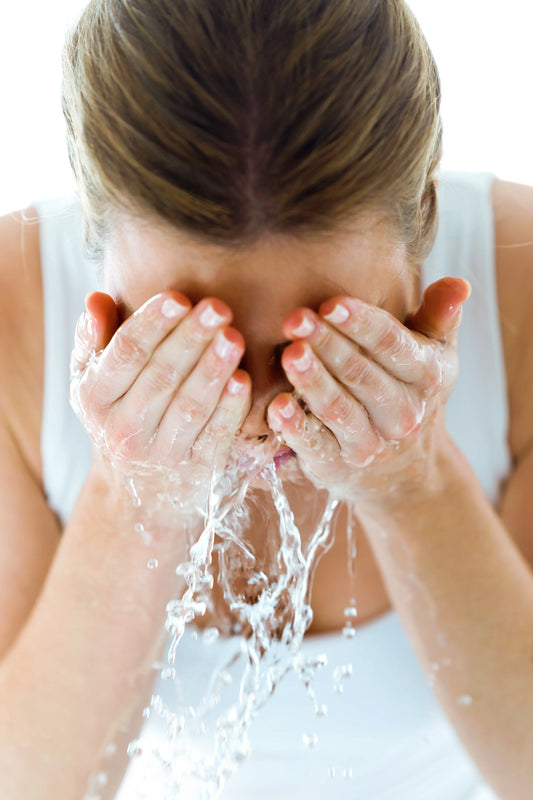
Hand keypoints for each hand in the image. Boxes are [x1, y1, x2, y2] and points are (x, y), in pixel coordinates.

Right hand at [70, 290, 250, 514]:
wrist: (138, 493)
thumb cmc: (118, 417)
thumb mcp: (93, 382)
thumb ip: (94, 340)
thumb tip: (97, 298)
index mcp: (95, 399)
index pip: (125, 354)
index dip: (151, 324)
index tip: (178, 296)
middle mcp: (124, 430)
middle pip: (160, 377)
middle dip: (190, 340)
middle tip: (217, 307)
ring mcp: (161, 454)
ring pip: (189, 407)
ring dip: (213, 370)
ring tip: (234, 336)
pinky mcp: (197, 470)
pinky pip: (216, 436)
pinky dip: (230, 408)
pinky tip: (243, 379)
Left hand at [267, 277, 470, 509]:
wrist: (403, 466)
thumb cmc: (408, 387)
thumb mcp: (432, 351)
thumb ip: (439, 315)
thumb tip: (459, 284)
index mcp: (426, 377)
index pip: (392, 345)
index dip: (361, 323)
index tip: (331, 303)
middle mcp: (402, 414)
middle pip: (360, 374)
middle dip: (327, 344)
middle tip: (296, 319)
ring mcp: (369, 443)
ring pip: (339, 408)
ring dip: (313, 381)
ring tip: (290, 354)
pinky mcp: (336, 465)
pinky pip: (315, 445)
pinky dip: (295, 427)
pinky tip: (277, 406)